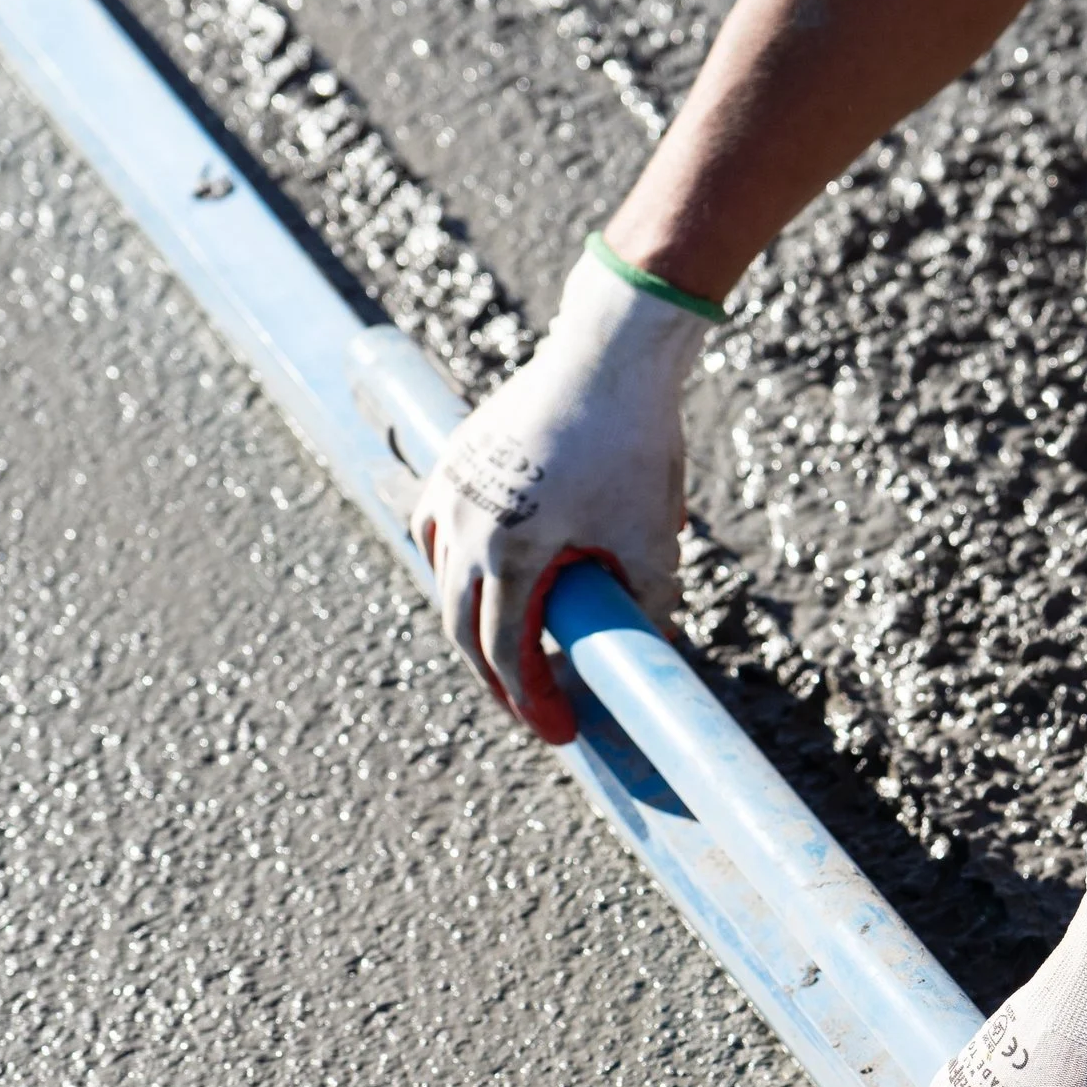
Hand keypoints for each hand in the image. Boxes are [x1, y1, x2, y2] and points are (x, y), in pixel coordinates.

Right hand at [412, 239, 712, 742]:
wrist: (610, 355)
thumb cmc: (636, 444)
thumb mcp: (653, 541)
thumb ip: (643, 609)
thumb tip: (641, 661)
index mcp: (511, 550)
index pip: (505, 652)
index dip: (531, 702)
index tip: (559, 731)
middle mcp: (465, 524)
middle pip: (462, 628)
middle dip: (497, 679)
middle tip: (532, 710)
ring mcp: (451, 489)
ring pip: (441, 580)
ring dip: (470, 625)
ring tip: (507, 654)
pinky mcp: (454, 460)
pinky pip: (433, 531)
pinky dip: (451, 568)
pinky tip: (480, 584)